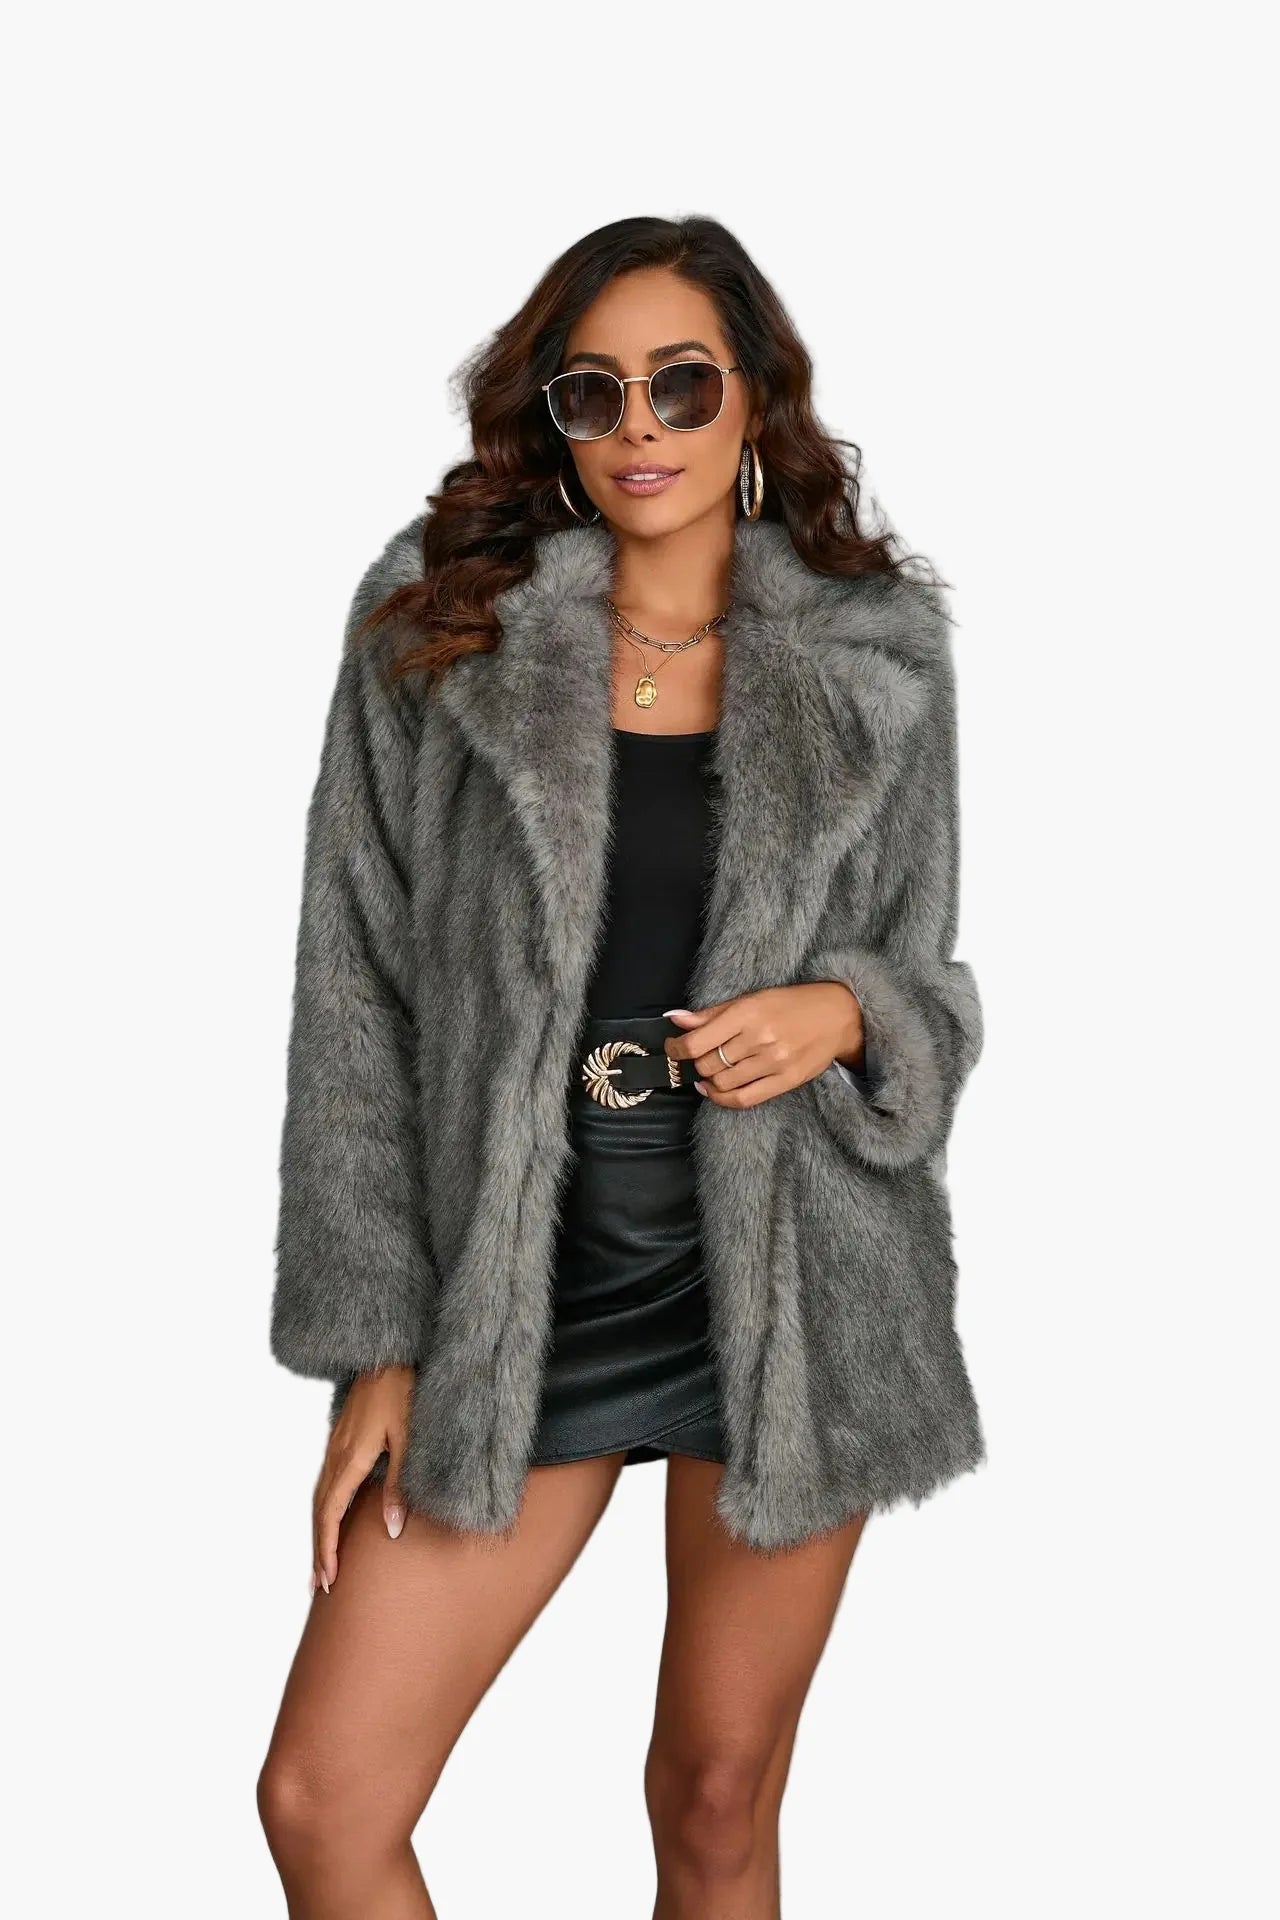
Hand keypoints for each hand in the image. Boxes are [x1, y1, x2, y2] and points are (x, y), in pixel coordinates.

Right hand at [310, 1363, 414, 1595]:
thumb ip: (399, 1485)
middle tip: (318, 1586)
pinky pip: (325, 1482)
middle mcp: (336, 1454)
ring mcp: (336, 1446)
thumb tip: (392, 1530)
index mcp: (351, 1458)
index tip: (328, 1580)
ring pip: (319, 1497)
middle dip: (317, 1549)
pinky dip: (323, 1509)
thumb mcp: (408, 1439)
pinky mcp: (341, 1439)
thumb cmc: (404, 1391)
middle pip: (318, 1511)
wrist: (389, 1352)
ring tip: (321, 1563)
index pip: (330, 1514)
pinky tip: (330, 1519)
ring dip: (318, 1531)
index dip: (327, 1548)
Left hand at [664, 983, 864, 1109]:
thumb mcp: (751, 999)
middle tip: (697, 1058)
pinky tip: (714, 1090)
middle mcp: (760, 1038)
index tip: (672, 1049)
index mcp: (748, 1013)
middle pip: (708, 1063)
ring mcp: (774, 1062)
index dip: (677, 1049)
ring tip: (710, 1071)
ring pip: (723, 1083)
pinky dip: (722, 1098)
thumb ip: (713, 1013)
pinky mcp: (786, 1081)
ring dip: (709, 1080)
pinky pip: (744, 1099)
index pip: (698, 1041)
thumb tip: (676, 1020)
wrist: (838, 1016)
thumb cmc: (791, 1004)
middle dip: (696, 1063)